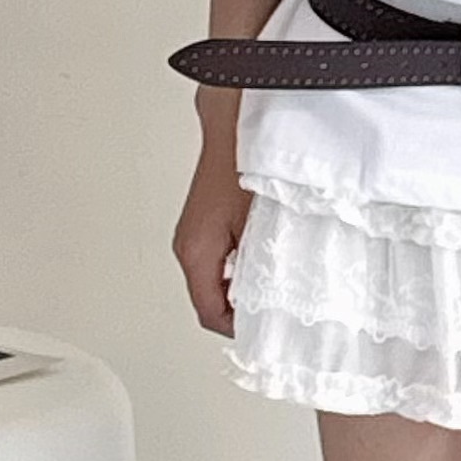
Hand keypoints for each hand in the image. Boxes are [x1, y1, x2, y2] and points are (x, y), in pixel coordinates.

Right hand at [172, 134, 253, 336]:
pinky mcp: (203, 226)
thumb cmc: (244, 167)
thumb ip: (260, 269)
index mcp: (196, 252)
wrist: (232, 129)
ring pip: (214, 280)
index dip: (236, 329)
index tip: (261, 331)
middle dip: (239, 310)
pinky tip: (262, 260)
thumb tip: (272, 300)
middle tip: (271, 313)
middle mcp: (188, 247)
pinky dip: (237, 269)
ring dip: (240, 289)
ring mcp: (193, 236)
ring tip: (270, 286)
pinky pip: (218, 261)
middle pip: (209, 299)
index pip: (209, 312)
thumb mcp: (259, 227)